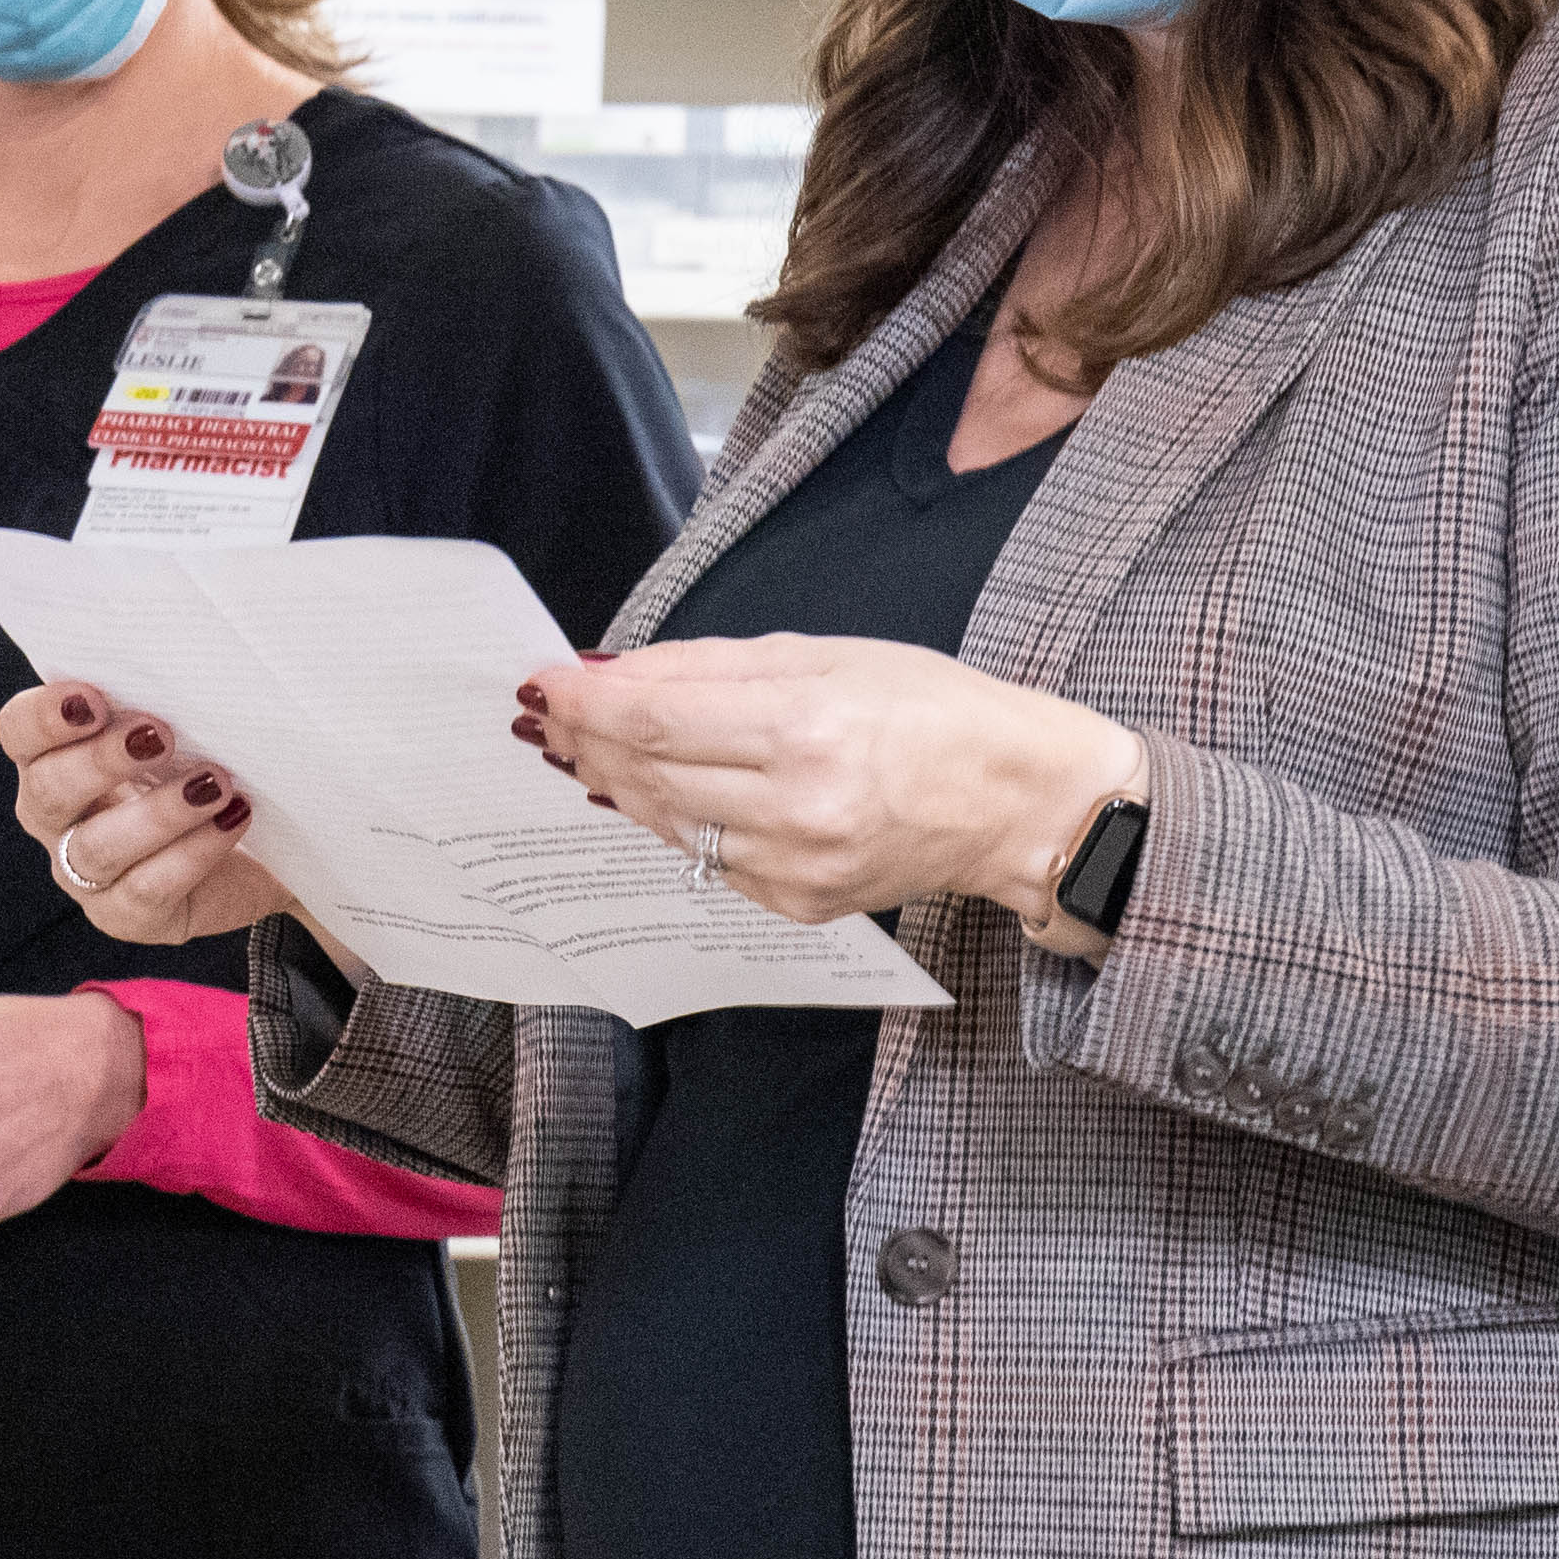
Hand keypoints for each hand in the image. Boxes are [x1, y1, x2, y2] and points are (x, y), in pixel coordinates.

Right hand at [0, 681, 299, 945]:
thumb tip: (190, 658)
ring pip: (96, 849)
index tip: (94, 699)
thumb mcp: (179, 727)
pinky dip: (192, 853)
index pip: (18, 732)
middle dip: (100, 762)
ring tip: (213, 784)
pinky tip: (231, 819)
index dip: (45, 716)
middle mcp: (57, 818)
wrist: (253, 850)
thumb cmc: (199, 768)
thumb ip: (162, 696)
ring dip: (156, 813)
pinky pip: (146, 890)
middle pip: (46, 792)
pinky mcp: (126, 916)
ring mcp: (85, 875)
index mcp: (53, 757)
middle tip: (160, 734)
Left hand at [526, 635, 1146, 934]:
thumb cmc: (933, 712)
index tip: (544, 682)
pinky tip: (656, 790)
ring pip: (666, 821)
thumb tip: (616, 672)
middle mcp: (795, 807)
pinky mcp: (798, 904)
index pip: (655, 718)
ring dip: (617, 780)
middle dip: (589, 739)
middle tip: (551, 715)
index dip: (587, 702)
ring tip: (585, 746)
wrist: (1014, 801)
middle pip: (647, 773)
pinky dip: (673, 819)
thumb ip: (711, 665)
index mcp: (805, 729)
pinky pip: (707, 856)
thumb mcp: (827, 655)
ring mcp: (794, 866)